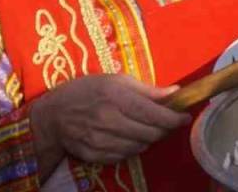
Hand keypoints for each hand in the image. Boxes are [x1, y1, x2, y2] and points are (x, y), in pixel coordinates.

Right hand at [30, 74, 189, 175]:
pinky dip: (132, 148)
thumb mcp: (116, 81)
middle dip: (163, 129)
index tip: (184, 117)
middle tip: (166, 122)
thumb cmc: (87, 91)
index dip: (174, 118)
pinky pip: (124, 156)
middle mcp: (108, 120)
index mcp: (116, 97)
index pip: (154, 113)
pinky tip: (129, 137)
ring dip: (149, 139)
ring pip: (139, 147)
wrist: (52, 115)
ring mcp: (99, 140)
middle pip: (150, 133)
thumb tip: (175, 92)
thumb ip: (147, 90)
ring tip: (146, 128)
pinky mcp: (93, 155)